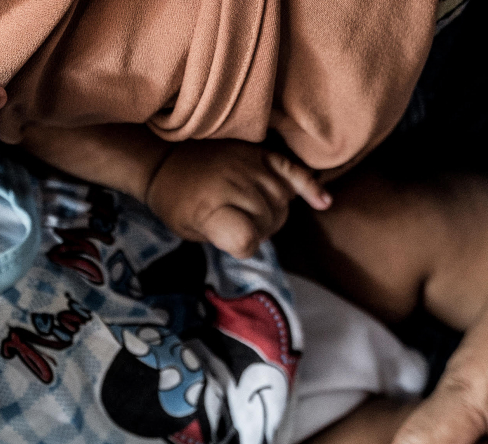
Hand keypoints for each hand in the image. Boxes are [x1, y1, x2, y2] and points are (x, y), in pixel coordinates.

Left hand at [145, 140, 328, 258]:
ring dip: (274, 212)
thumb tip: (258, 238)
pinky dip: (310, 186)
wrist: (165, 157)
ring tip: (252, 210)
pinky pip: (294, 171)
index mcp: (210, 208)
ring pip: (282, 202)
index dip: (242, 246)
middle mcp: (233, 185)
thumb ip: (225, 237)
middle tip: (238, 222)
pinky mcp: (260, 153)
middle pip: (269, 221)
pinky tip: (323, 202)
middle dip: (259, 230)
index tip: (232, 241)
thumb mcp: (189, 230)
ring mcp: (249, 166)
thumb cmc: (176, 201)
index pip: (246, 239)